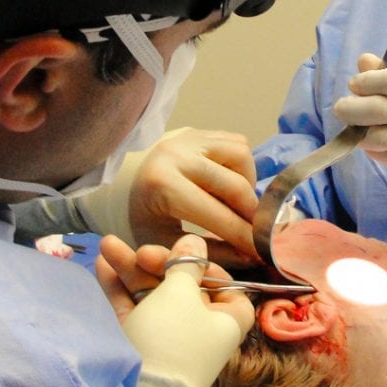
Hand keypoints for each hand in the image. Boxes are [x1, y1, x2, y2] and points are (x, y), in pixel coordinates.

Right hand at [97, 233, 253, 386]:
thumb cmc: (172, 336)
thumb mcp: (181, 292)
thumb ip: (187, 263)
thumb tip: (196, 241)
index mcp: (226, 320)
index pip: (227, 288)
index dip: (209, 269)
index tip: (190, 257)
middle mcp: (201, 330)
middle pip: (182, 287)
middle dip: (157, 263)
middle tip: (140, 252)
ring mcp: (169, 339)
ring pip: (153, 295)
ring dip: (131, 270)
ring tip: (105, 245)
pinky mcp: (142, 346)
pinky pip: (135, 310)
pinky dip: (120, 289)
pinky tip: (101, 263)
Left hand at [127, 128, 258, 265]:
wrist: (124, 182)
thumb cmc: (144, 216)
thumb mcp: (166, 243)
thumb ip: (207, 252)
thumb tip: (249, 256)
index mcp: (162, 185)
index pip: (216, 214)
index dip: (243, 236)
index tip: (261, 252)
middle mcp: (178, 154)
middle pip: (235, 185)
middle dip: (252, 214)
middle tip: (258, 233)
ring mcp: (190, 137)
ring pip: (242, 157)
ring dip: (249, 185)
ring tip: (239, 206)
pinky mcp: (201, 130)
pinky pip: (238, 144)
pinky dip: (243, 167)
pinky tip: (231, 185)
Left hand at [333, 54, 386, 205]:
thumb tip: (362, 62)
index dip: (367, 83)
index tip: (354, 84)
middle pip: (384, 111)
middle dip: (354, 110)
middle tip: (340, 108)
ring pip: (385, 138)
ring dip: (362, 133)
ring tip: (354, 127)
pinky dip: (375, 151)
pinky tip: (370, 142)